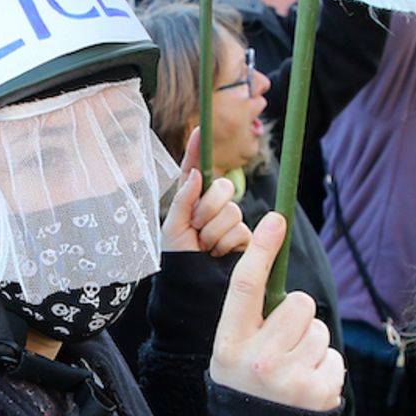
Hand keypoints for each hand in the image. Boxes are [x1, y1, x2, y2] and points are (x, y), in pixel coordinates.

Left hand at [161, 127, 250, 254]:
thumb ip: (184, 199)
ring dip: (214, 231)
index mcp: (192, 200)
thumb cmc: (176, 256)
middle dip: (208, 208)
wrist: (189, 285)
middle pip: (224, 188)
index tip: (198, 130)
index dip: (197, 150)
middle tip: (196, 227)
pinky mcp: (242, 238)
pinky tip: (216, 253)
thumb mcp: (172, 227)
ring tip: (203, 246)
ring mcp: (229, 222)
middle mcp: (212, 207)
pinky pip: (241, 230)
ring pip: (233, 211)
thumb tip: (197, 173)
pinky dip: (226, 243)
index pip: (196, 170)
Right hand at [209, 212, 344, 411]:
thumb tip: (278, 275)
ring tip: (292, 372)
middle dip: (297, 318)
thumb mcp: (231, 354)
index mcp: (229, 344)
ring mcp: (290, 378)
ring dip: (311, 345)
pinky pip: (333, 356)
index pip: (244, 286)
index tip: (276, 220)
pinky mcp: (320, 392)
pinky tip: (305, 388)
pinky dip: (324, 368)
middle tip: (282, 345)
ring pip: (319, 330)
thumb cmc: (244, 390)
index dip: (260, 249)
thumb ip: (250, 321)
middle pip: (298, 303)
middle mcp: (258, 359)